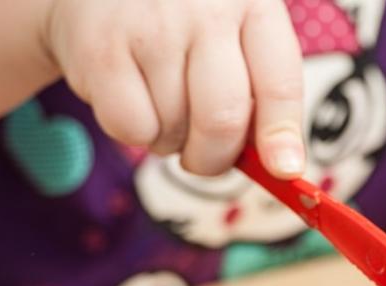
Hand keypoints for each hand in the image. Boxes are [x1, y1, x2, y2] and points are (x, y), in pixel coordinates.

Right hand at [43, 0, 304, 176]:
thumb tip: (278, 166)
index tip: (283, 170)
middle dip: (216, 158)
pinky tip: (133, 99)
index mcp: (253, 5)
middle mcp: (206, 11)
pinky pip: (130, 128)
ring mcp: (152, 28)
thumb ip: (259, 90)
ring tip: (162, 104)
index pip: (279, 83)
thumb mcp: (233, 33)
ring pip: (175, 130)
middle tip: (204, 157)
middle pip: (223, 119)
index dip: (282, 135)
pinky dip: (134, 133)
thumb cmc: (182, 20)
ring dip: (170, 141)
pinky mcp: (101, 49)